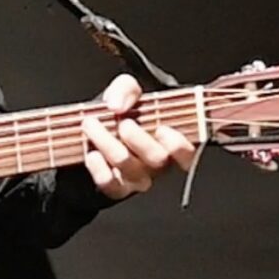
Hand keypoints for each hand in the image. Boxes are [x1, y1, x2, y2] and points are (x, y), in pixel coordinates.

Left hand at [81, 74, 197, 200]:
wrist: (91, 132)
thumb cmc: (120, 113)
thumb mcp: (127, 92)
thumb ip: (127, 89)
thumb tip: (117, 105)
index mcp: (169, 143)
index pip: (186, 153)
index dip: (178, 145)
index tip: (162, 128)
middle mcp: (157, 164)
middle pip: (157, 159)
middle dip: (138, 139)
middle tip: (123, 123)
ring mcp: (137, 179)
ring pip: (129, 168)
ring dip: (108, 144)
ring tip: (91, 124)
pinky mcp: (116, 188)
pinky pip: (110, 184)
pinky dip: (98, 168)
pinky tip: (91, 153)